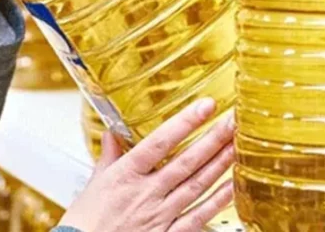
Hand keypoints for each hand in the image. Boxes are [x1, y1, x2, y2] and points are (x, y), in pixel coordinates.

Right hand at [61, 98, 234, 231]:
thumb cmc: (87, 222)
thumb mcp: (95, 182)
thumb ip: (109, 156)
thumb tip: (113, 133)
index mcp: (125, 175)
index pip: (159, 142)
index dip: (185, 122)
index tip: (205, 105)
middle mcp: (145, 193)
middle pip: (186, 162)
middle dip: (213, 139)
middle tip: (233, 120)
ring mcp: (159, 215)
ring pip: (196, 185)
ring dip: (219, 164)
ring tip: (237, 144)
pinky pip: (197, 217)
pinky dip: (217, 201)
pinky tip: (231, 186)